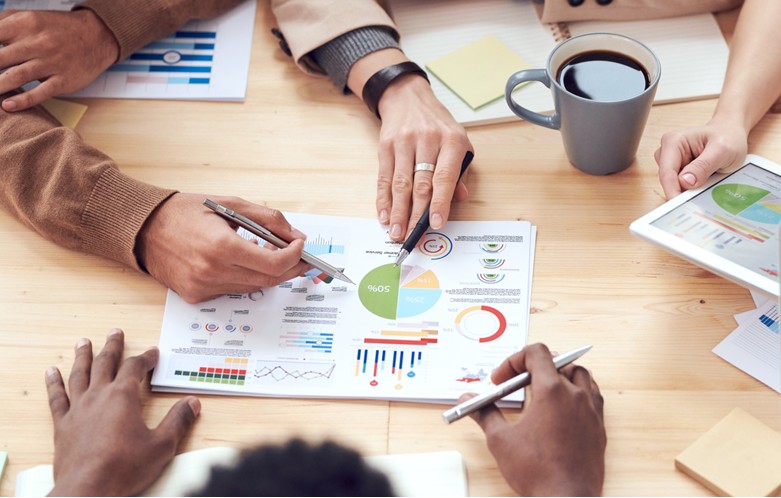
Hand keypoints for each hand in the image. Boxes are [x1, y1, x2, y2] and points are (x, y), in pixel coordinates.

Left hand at [0, 9, 117, 111]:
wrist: (97, 36)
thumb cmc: (59, 28)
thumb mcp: (29, 17)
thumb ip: (2, 22)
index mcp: (24, 24)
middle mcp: (37, 42)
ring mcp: (51, 62)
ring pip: (15, 77)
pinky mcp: (64, 80)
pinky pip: (40, 92)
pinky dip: (22, 100)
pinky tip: (7, 105)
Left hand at [46, 329, 200, 495]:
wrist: (88, 490)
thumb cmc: (124, 468)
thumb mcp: (162, 445)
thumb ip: (178, 421)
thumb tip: (192, 404)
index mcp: (123, 397)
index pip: (136, 368)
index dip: (146, 358)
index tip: (153, 353)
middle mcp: (98, 397)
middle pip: (106, 363)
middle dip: (113, 347)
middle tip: (115, 332)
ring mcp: (78, 409)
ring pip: (79, 374)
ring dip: (83, 356)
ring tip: (84, 342)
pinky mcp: (62, 425)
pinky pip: (57, 398)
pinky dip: (54, 383)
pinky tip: (51, 372)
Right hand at [136, 193, 310, 303]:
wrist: (143, 228)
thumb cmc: (185, 212)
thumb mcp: (230, 204)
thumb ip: (268, 219)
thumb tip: (295, 236)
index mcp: (221, 246)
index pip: (274, 264)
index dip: (295, 257)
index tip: (301, 246)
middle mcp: (212, 271)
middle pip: (268, 280)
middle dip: (290, 268)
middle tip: (299, 256)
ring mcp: (203, 287)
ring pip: (253, 287)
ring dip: (268, 273)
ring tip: (271, 254)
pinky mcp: (196, 296)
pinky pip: (232, 291)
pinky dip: (245, 278)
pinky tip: (243, 262)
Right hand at [376, 76, 471, 240]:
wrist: (409, 98)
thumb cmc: (438, 126)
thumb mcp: (459, 142)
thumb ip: (460, 172)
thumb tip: (459, 199)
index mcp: (452, 141)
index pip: (445, 177)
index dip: (440, 203)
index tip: (437, 223)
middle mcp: (428, 140)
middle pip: (420, 184)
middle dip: (415, 214)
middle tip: (412, 236)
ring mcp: (404, 142)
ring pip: (400, 183)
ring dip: (398, 211)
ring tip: (396, 232)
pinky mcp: (386, 146)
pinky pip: (384, 177)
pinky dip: (383, 199)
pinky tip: (384, 214)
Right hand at [461, 343, 605, 495]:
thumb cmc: (539, 472)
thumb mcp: (501, 440)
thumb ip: (484, 413)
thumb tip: (468, 400)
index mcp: (552, 391)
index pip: (536, 353)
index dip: (514, 360)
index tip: (502, 378)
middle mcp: (575, 395)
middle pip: (557, 361)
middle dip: (533, 368)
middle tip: (517, 384)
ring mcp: (591, 410)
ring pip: (580, 375)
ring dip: (560, 375)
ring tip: (542, 390)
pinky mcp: (599, 426)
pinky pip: (593, 395)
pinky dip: (577, 392)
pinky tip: (563, 407)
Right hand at [655, 117, 747, 198]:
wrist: (732, 134)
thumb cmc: (728, 137)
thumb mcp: (722, 150)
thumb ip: (703, 166)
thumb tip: (685, 182)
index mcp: (673, 142)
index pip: (667, 172)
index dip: (672, 190)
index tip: (678, 206)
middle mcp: (668, 151)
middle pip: (668, 180)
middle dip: (682, 190)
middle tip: (701, 197)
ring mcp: (671, 161)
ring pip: (673, 184)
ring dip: (689, 189)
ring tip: (709, 180)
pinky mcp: (677, 170)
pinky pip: (680, 185)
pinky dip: (692, 188)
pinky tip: (705, 181)